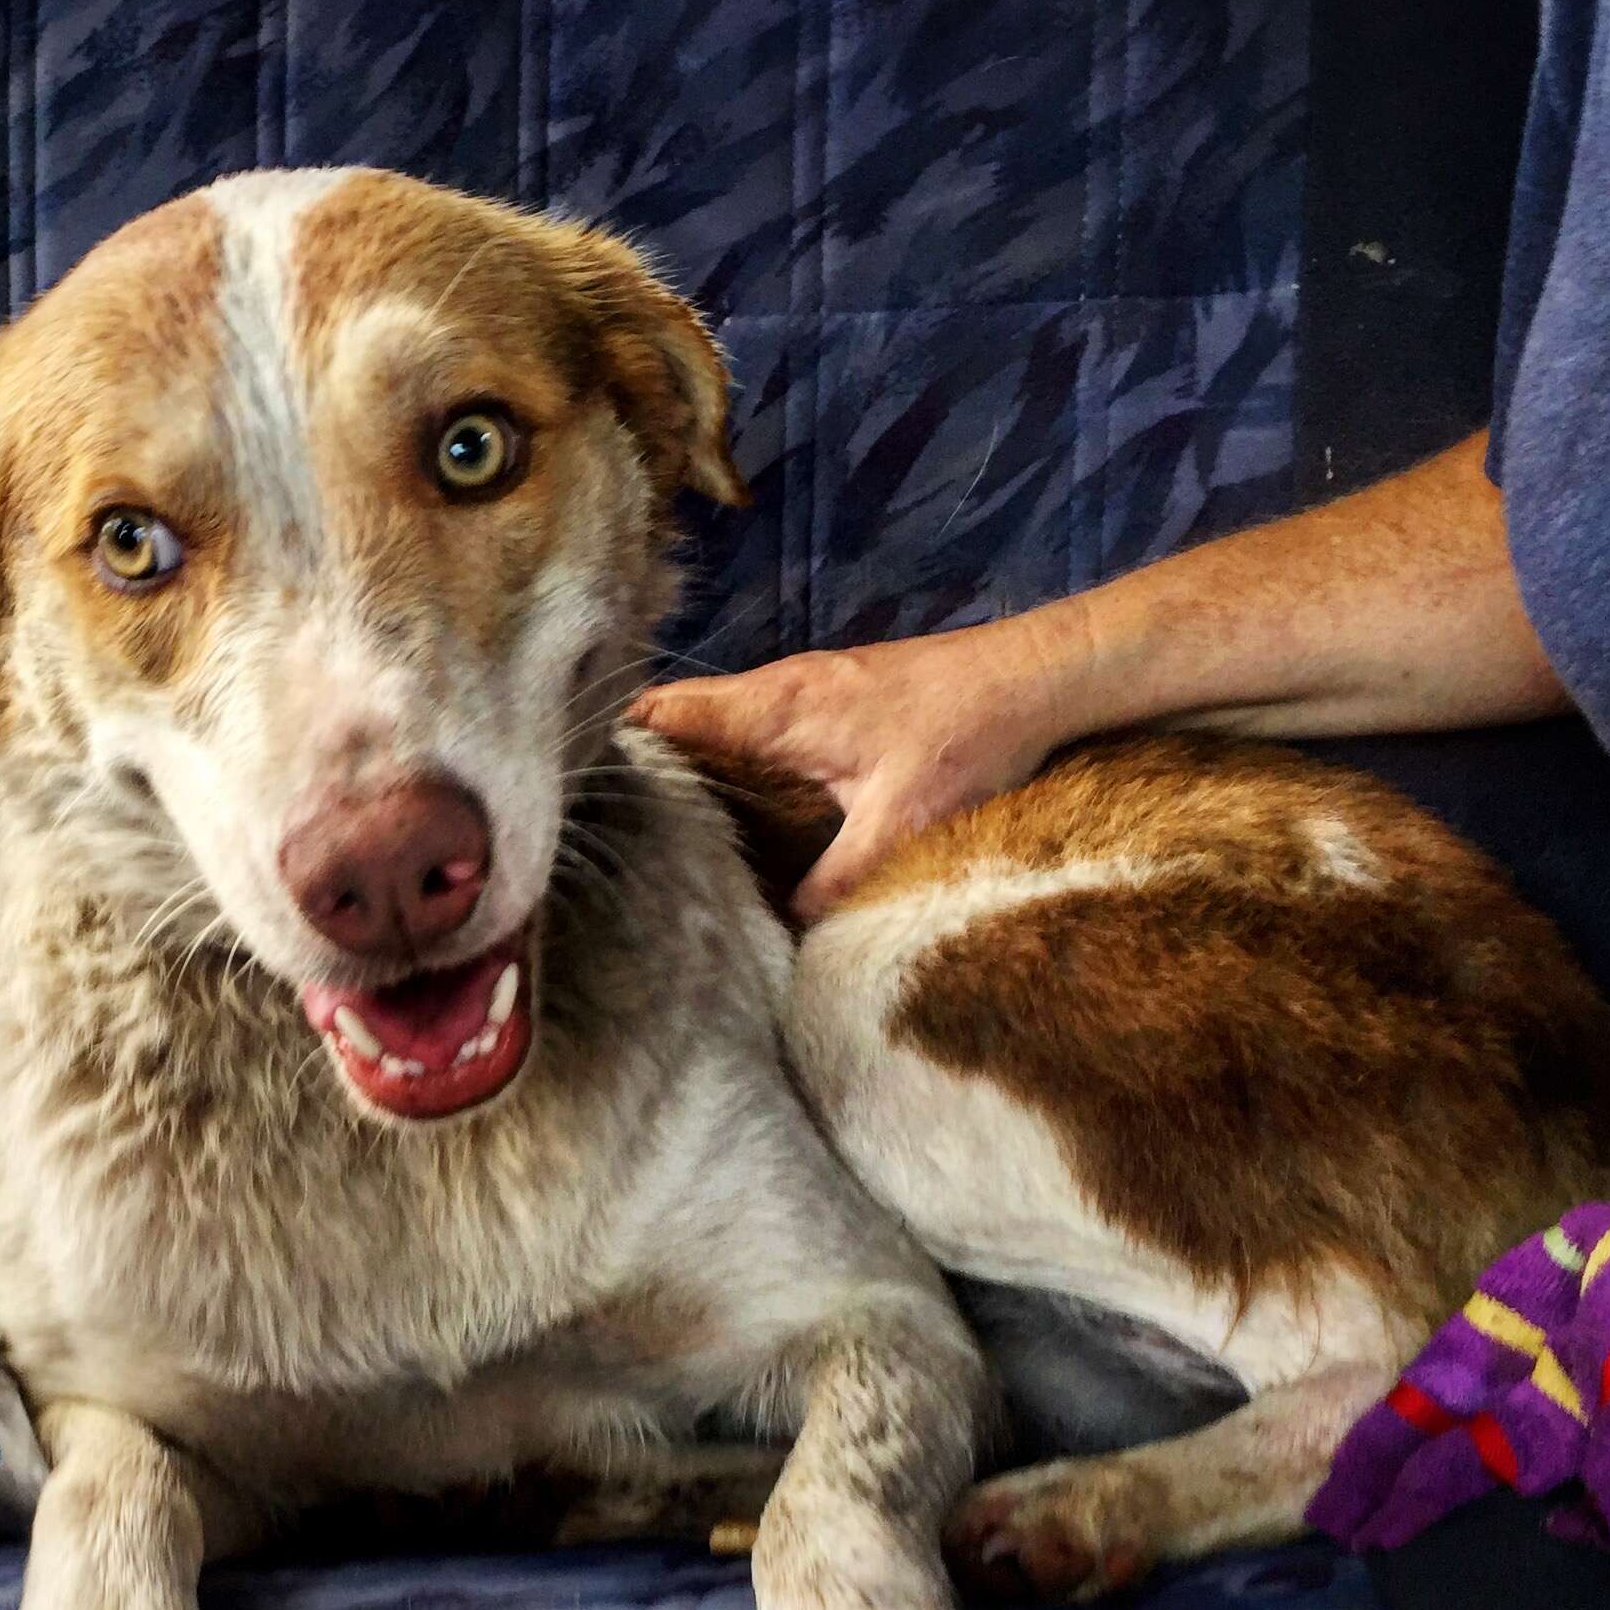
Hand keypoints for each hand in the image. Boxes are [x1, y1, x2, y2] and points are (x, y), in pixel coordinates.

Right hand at [632, 606, 1100, 917]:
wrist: (1034, 679)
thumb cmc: (966, 738)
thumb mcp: (897, 825)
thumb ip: (833, 881)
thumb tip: (783, 930)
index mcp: (773, 707)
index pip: (661, 712)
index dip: (611, 746)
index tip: (575, 792)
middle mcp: (776, 690)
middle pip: (675, 717)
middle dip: (635, 764)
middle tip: (603, 826)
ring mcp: (802, 691)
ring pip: (714, 722)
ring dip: (684, 763)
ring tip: (651, 826)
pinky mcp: (829, 703)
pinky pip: (753, 729)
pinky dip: (728, 761)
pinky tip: (731, 808)